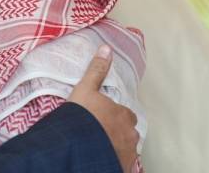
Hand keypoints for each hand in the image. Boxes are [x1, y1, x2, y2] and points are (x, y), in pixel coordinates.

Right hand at [68, 45, 138, 171]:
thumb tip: (106, 48)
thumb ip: (97, 70)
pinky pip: (119, 161)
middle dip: (118, 131)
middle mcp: (130, 134)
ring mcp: (127, 153)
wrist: (78, 145)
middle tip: (100, 132)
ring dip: (116, 146)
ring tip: (99, 146)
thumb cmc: (83, 116)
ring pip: (125, 147)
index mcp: (124, 115)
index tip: (104, 116)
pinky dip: (113, 158)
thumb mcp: (86, 88)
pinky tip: (100, 156)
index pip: (125, 114)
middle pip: (127, 132)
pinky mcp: (121, 166)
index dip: (115, 114)